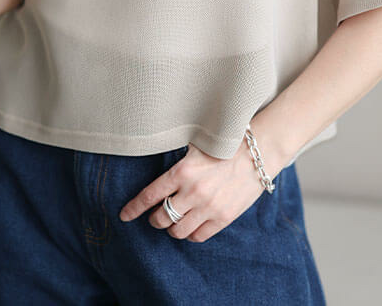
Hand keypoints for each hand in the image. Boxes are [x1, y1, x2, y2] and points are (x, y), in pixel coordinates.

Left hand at [118, 130, 273, 243]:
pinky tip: (191, 224)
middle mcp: (192, 192)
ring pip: (177, 231)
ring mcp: (208, 207)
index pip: (149, 195)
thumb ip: (176, 158)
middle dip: (153, 218)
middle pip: (161, 217)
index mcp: (182, 171)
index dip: (133, 208)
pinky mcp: (223, 218)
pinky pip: (198, 236)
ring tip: (174, 220)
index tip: (124, 215)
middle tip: (154, 215)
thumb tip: (155, 162)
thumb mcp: (195, 144)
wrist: (257, 152)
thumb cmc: (224, 144)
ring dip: (171, 227)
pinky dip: (190, 234)